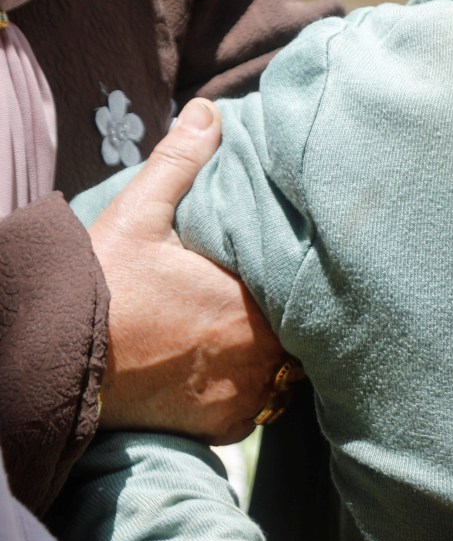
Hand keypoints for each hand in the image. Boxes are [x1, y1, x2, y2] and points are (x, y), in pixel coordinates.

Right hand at [90, 99, 286, 443]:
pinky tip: (223, 375)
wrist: (58, 364)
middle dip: (293, 321)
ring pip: (285, 376)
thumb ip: (180, 164)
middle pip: (302, 334)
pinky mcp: (225, 427)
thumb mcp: (137, 216)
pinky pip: (256, 411)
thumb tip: (209, 112)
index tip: (294, 276)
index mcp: (252, 300)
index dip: (304, 284)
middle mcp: (261, 352)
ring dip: (273, 360)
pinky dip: (245, 395)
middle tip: (271, 307)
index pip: (307, 292)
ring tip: (249, 340)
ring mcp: (245, 393)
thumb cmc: (99, 287)